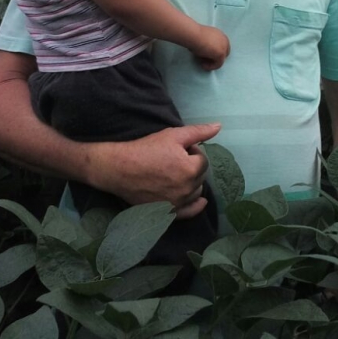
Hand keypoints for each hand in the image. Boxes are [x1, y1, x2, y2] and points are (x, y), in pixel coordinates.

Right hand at [85, 121, 220, 213]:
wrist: (119, 168)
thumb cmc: (145, 149)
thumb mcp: (173, 135)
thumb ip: (198, 132)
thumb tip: (219, 126)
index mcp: (191, 170)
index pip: (203, 160)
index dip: (192, 152)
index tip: (178, 149)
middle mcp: (187, 189)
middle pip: (200, 176)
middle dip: (192, 166)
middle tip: (174, 160)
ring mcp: (177, 203)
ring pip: (196, 192)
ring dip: (192, 182)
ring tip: (175, 174)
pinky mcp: (168, 212)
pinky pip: (189, 212)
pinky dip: (196, 206)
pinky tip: (200, 201)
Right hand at [191, 26, 230, 70]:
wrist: (193, 34)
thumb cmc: (194, 36)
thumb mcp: (203, 40)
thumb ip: (208, 45)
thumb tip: (204, 52)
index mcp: (220, 34)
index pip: (222, 46)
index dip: (215, 52)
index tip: (206, 56)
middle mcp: (224, 39)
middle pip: (224, 54)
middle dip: (216, 58)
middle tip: (205, 61)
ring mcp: (224, 47)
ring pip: (221, 60)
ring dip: (212, 63)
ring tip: (202, 63)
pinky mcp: (221, 54)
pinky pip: (218, 64)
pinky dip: (211, 66)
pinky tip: (203, 65)